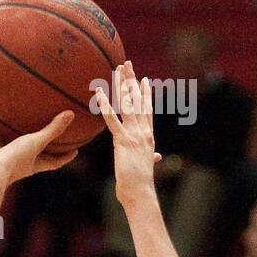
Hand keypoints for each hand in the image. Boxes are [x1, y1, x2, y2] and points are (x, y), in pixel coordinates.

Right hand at [0, 114, 77, 184]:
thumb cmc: (13, 161)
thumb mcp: (36, 143)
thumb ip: (53, 129)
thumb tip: (71, 114)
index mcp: (31, 163)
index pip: (53, 161)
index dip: (64, 157)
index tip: (75, 150)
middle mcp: (15, 158)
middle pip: (29, 149)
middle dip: (36, 140)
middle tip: (45, 126)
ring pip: (3, 138)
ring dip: (5, 130)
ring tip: (10, 115)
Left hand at [95, 61, 161, 209]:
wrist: (140, 192)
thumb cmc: (141, 183)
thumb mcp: (146, 165)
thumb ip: (151, 158)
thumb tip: (158, 158)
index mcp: (148, 135)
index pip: (147, 109)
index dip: (144, 93)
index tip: (142, 79)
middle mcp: (143, 131)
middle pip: (137, 100)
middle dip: (132, 80)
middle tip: (127, 64)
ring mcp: (134, 134)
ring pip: (128, 104)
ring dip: (122, 84)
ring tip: (118, 68)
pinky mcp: (122, 141)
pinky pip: (112, 120)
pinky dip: (105, 106)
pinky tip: (99, 93)